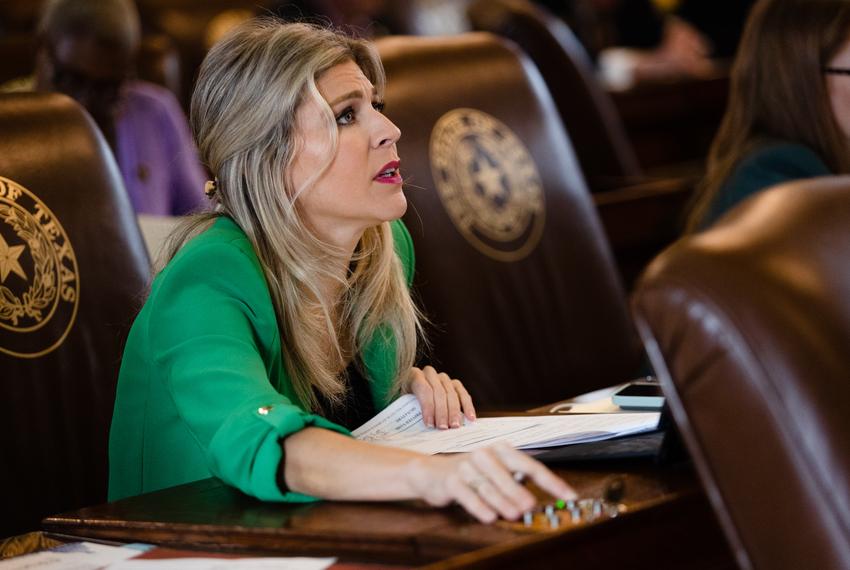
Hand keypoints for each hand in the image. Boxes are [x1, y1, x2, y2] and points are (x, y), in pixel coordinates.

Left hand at [406, 366, 474, 428]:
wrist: (411, 397)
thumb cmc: (405, 404)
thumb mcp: (400, 405)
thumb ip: (409, 411)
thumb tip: (417, 427)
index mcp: (413, 376)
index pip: (423, 388)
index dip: (427, 406)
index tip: (429, 424)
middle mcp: (429, 374)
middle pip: (438, 391)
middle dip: (441, 411)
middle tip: (443, 427)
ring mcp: (443, 378)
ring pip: (451, 393)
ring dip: (453, 411)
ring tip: (454, 426)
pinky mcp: (454, 384)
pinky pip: (463, 393)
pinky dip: (467, 406)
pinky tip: (470, 418)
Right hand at [408, 442, 576, 522]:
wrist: (431, 473)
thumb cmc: (469, 474)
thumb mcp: (494, 474)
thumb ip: (515, 483)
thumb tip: (538, 501)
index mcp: (501, 451)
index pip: (531, 466)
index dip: (551, 482)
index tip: (569, 495)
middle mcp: (485, 455)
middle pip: (508, 475)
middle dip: (520, 491)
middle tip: (532, 506)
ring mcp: (467, 466)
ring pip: (488, 486)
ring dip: (502, 501)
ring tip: (514, 514)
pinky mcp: (451, 480)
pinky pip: (468, 495)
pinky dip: (479, 506)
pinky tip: (489, 516)